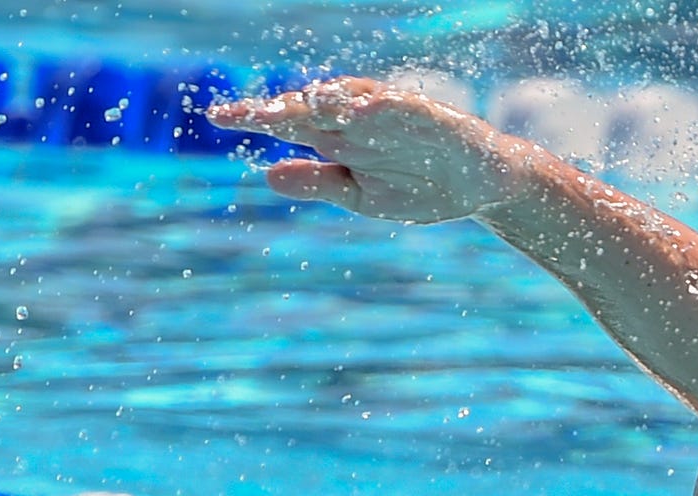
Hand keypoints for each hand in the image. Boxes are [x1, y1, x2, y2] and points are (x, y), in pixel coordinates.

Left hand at [208, 78, 532, 223]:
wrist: (480, 187)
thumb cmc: (421, 187)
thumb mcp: (363, 196)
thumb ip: (319, 182)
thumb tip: (267, 174)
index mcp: (338, 140)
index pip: (288, 123)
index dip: (254, 118)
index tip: (217, 117)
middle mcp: (357, 121)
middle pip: (310, 108)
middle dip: (281, 109)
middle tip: (249, 115)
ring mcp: (389, 116)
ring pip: (348, 98)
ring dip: (323, 99)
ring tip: (298, 104)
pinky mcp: (426, 116)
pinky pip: (398, 106)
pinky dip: (377, 106)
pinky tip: (356, 110)